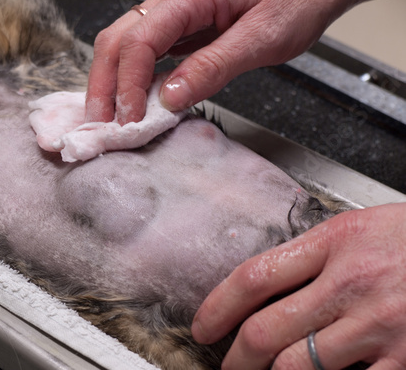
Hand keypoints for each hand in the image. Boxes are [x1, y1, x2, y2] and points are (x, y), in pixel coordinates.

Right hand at [86, 0, 373, 124]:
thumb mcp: (262, 37)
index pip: (139, 41)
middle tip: (101, 124)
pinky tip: (137, 102)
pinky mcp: (182, 29)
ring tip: (112, 118)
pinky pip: (147, 53)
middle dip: (104, 84)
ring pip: (125, 46)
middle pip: (118, 40)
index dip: (127, 83)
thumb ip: (214, 65)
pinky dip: (135, 80)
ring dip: (114, 83)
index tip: (130, 120)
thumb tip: (171, 97)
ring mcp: (174, 15)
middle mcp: (172, 1)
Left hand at [192, 202, 405, 368]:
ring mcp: (380, 326)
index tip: (203, 326)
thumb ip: (312, 254)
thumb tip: (266, 286)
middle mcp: (351, 284)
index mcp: (334, 243)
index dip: (217, 306)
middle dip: (235, 357)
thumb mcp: (358, 227)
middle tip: (226, 364)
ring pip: (299, 367)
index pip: (254, 277)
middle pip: (266, 330)